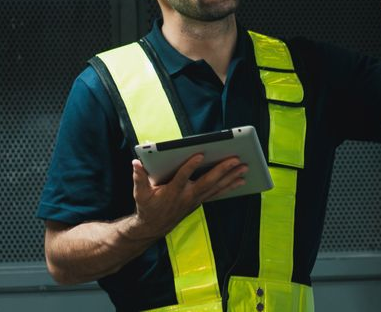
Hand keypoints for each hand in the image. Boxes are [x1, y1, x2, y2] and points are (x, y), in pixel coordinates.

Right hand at [126, 154, 246, 240]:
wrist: (153, 227)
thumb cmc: (147, 206)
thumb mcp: (140, 192)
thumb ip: (139, 177)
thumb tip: (136, 163)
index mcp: (172, 191)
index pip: (182, 177)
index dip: (190, 166)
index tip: (200, 154)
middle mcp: (187, 196)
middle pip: (207, 181)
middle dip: (222, 170)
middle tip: (236, 159)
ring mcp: (195, 199)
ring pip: (216, 187)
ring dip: (231, 177)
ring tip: (244, 168)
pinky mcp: (200, 200)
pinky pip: (217, 193)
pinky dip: (229, 186)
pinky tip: (241, 180)